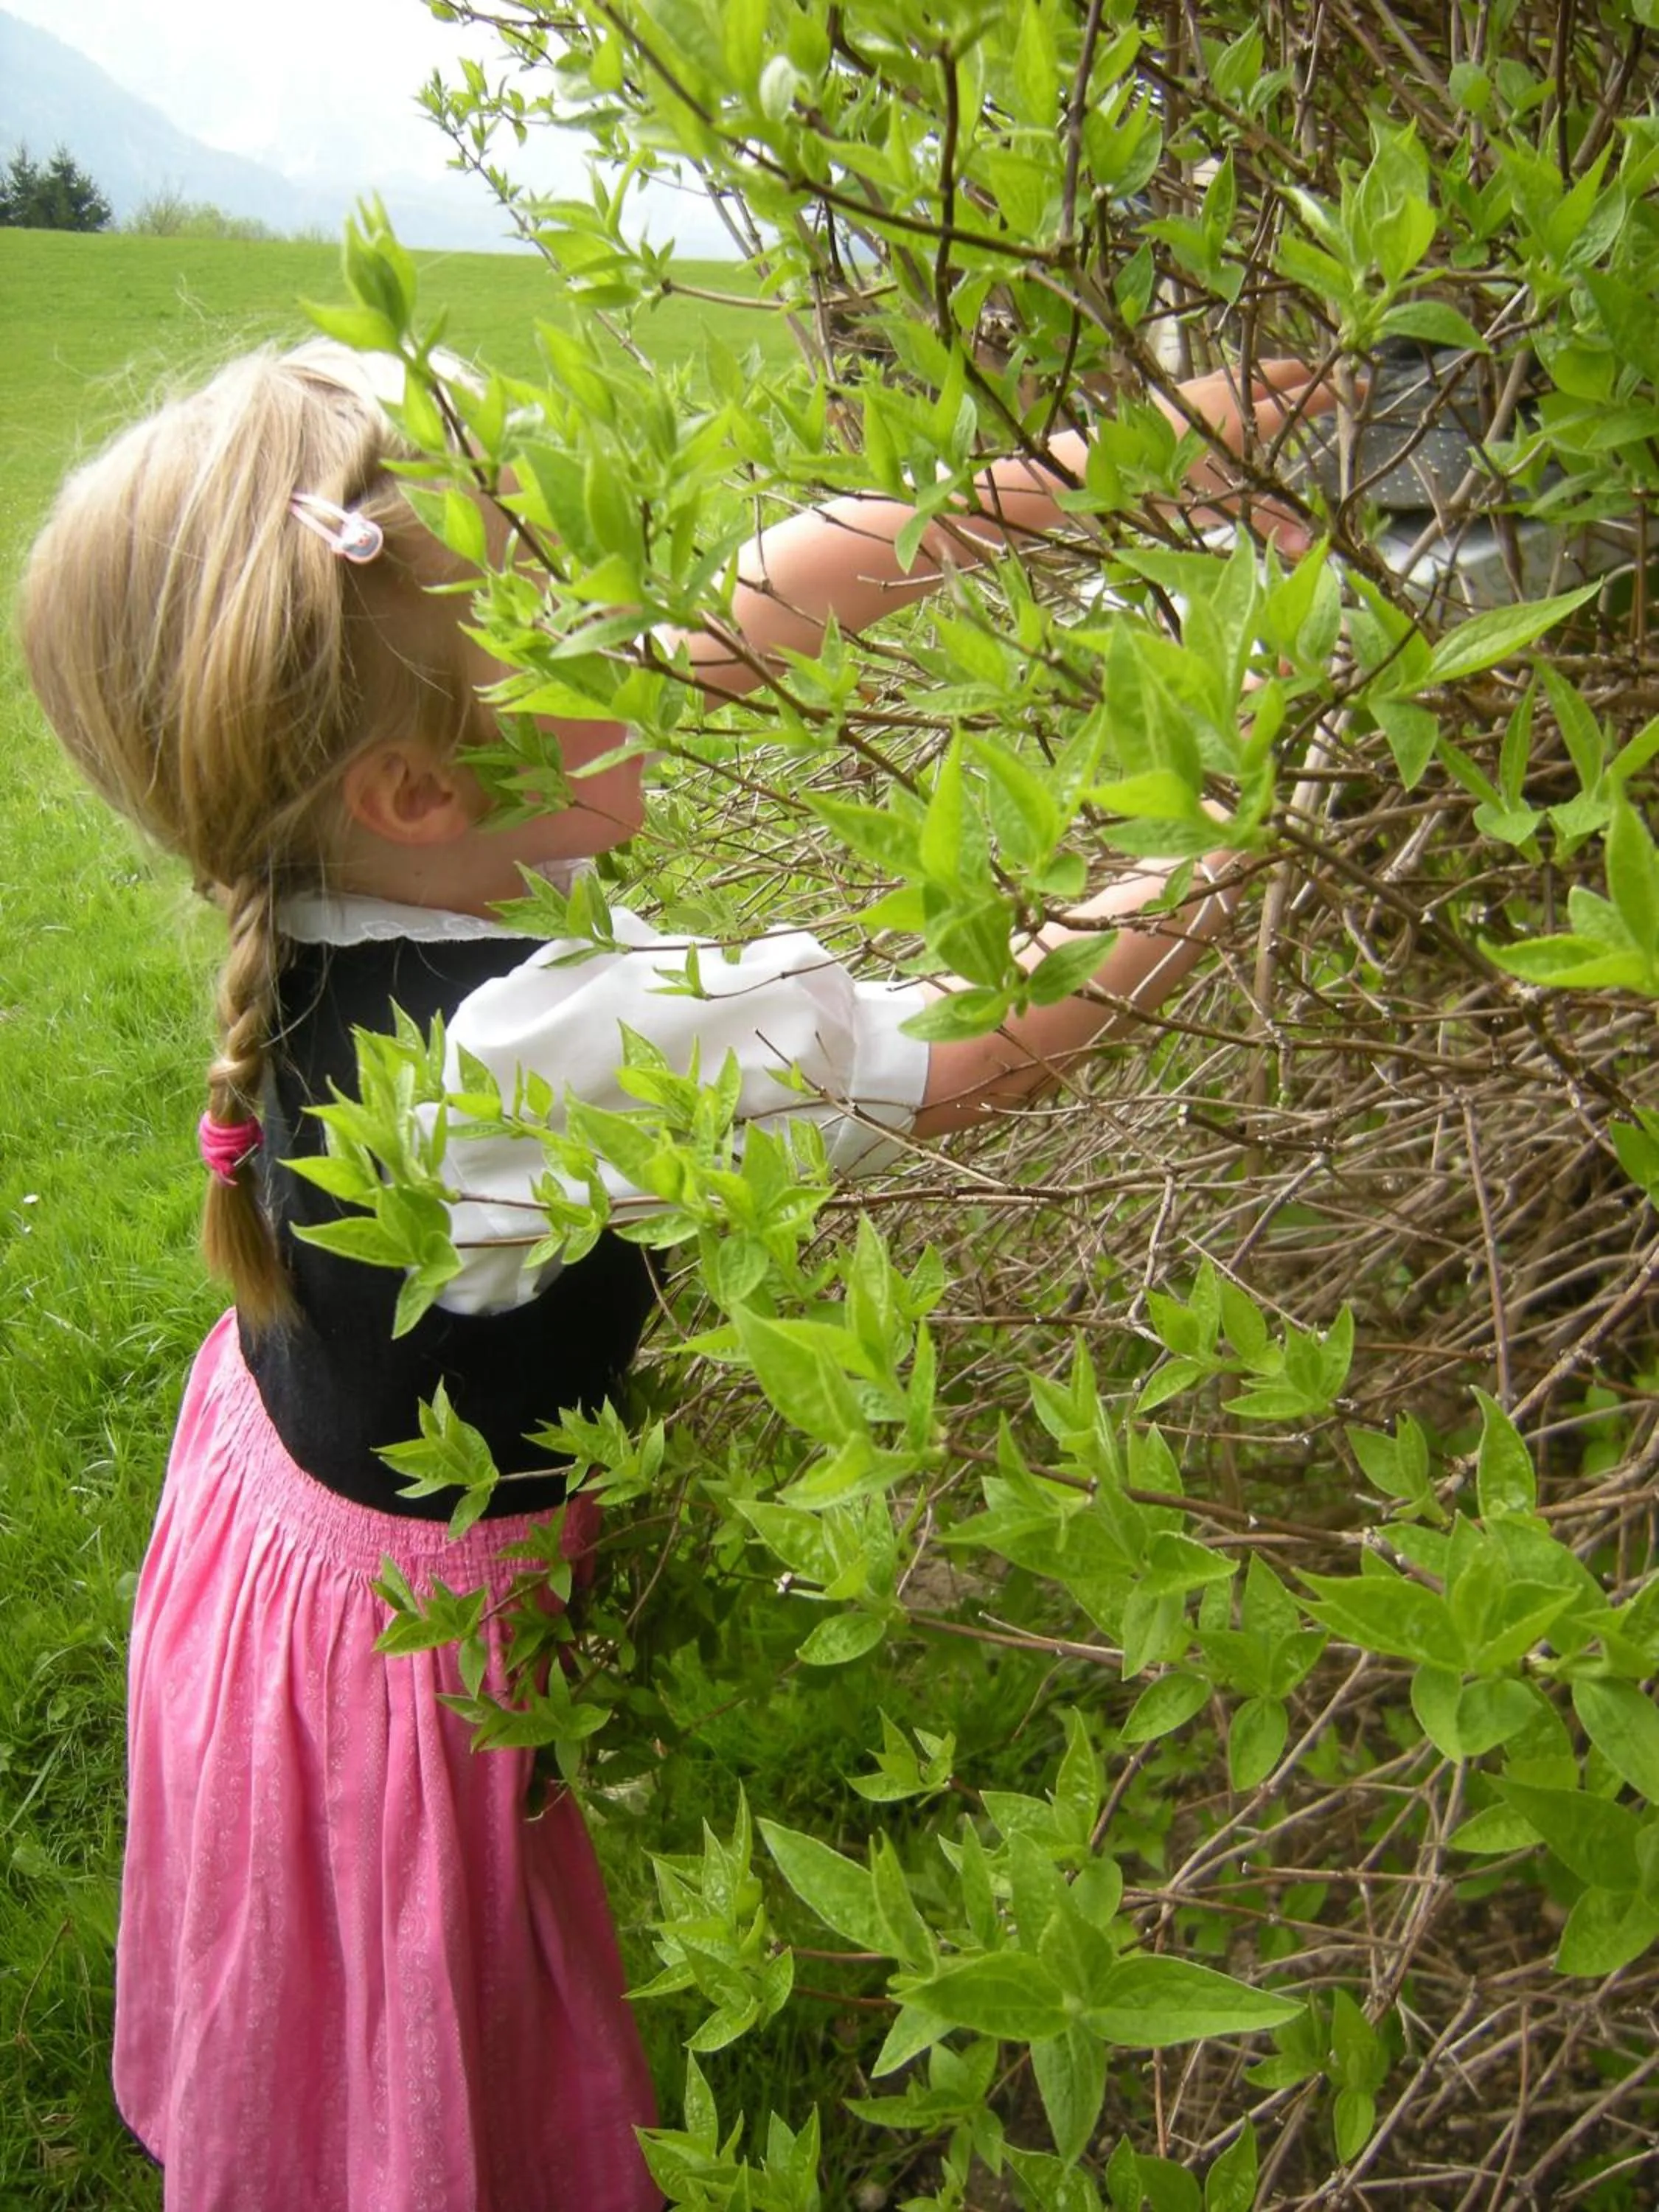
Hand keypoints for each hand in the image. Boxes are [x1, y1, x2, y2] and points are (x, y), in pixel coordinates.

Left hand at [1161, 358, 1340, 555]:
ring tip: (1284, 383)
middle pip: (1278, 372)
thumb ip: (1269, 522)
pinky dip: (1237, 382)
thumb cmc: (1167, 489)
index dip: (1334, 395)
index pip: (1303, 400)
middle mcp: (1228, 392)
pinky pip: (1218, 377)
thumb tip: (1309, 545)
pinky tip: (1232, 395)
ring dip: (1270, 375)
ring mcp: (1198, 386)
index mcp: (1248, 417)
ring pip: (1247, 372)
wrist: (1106, 463)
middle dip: (1307, 373)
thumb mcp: (1224, 508)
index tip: (1359, 391)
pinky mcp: (1174, 391)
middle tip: (1327, 377)